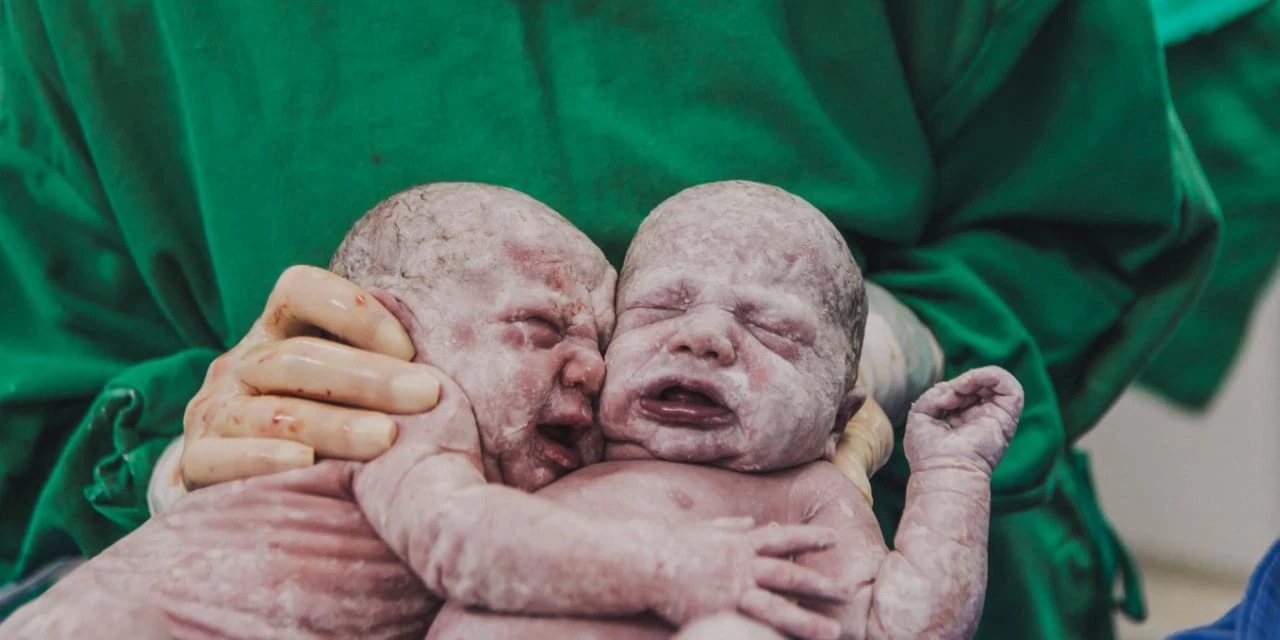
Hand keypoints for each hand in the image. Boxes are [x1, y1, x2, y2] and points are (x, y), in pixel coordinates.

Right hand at [181, 265, 440, 487]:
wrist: (240, 485)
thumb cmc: (323, 423)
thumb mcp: (347, 384)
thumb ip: (387, 364)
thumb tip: (468, 357)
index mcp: (277, 330)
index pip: (299, 290)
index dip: (353, 310)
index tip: (409, 347)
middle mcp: (241, 364)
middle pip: (299, 357)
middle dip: (368, 377)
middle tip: (426, 395)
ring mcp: (214, 412)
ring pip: (273, 411)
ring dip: (333, 424)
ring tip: (385, 439)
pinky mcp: (196, 462)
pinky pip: (221, 458)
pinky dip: (263, 459)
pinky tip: (304, 465)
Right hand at [652, 518, 847, 639]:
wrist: (647, 560)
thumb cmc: (669, 543)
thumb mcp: (702, 527)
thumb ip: (727, 525)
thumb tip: (746, 520)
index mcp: (739, 542)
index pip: (782, 538)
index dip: (809, 537)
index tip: (833, 537)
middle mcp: (743, 564)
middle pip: (790, 573)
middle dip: (821, 583)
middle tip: (847, 591)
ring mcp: (735, 589)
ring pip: (780, 606)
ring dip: (809, 619)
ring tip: (835, 631)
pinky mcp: (723, 611)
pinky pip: (754, 627)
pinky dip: (772, 635)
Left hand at [904, 365, 1023, 472]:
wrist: (943, 471)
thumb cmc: (928, 452)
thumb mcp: (921, 415)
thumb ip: (935, 394)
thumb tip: (953, 389)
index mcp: (963, 420)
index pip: (964, 390)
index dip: (952, 387)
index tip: (941, 401)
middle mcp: (982, 419)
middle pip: (980, 384)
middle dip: (962, 382)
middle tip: (949, 397)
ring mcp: (996, 418)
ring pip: (997, 381)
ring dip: (975, 377)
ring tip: (960, 388)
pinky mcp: (1007, 419)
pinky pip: (1012, 387)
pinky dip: (991, 375)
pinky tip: (970, 383)